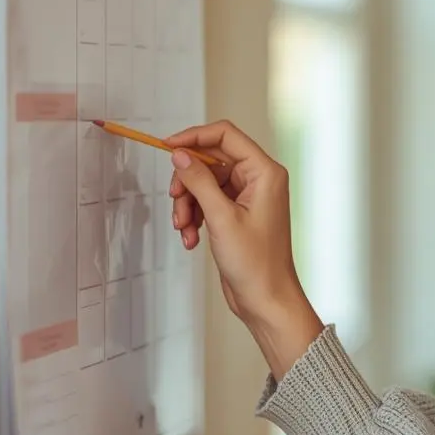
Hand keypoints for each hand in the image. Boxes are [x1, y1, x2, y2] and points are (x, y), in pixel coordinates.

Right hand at [164, 120, 322, 374]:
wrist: (266, 299)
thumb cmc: (255, 264)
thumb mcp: (221, 218)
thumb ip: (199, 181)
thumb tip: (180, 155)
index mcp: (265, 172)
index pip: (225, 135)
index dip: (194, 137)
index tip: (168, 147)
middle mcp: (258, 179)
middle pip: (211, 160)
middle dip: (188, 181)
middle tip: (175, 201)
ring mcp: (248, 196)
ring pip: (204, 183)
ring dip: (188, 204)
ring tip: (183, 228)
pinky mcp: (237, 213)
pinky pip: (207, 202)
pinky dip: (194, 216)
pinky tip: (190, 239)